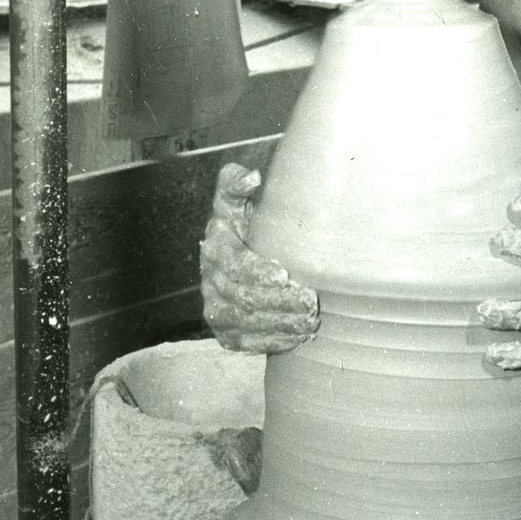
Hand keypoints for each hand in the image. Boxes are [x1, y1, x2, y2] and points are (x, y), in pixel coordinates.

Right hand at [199, 161, 319, 353]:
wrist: (236, 253)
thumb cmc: (243, 224)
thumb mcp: (236, 201)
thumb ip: (237, 183)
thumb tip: (251, 176)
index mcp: (216, 247)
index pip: (234, 264)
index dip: (258, 272)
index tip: (286, 275)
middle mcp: (210, 281)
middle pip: (243, 297)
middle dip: (278, 302)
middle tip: (310, 302)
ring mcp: (215, 308)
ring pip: (244, 323)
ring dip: (279, 324)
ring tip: (309, 322)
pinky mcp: (225, 331)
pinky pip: (244, 342)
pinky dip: (271, 342)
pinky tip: (296, 338)